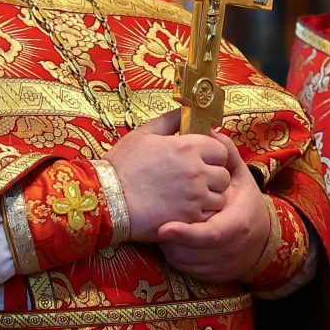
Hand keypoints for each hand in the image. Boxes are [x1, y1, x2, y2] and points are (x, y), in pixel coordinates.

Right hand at [105, 108, 233, 240]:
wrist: (105, 198)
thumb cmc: (121, 165)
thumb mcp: (143, 134)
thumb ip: (169, 120)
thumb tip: (186, 110)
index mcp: (188, 147)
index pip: (221, 150)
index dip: (212, 155)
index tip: (201, 160)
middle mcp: (197, 171)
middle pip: (224, 175)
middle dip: (213, 177)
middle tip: (195, 180)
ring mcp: (195, 197)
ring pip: (219, 198)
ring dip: (209, 197)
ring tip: (190, 197)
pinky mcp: (190, 218)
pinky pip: (208, 216)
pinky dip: (200, 214)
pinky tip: (183, 209)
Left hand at [151, 137, 275, 283]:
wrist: (263, 239)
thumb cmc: (244, 201)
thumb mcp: (241, 177)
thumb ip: (225, 155)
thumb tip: (209, 128)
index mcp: (237, 224)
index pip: (210, 234)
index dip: (186, 234)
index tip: (162, 228)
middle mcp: (231, 249)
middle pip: (192, 252)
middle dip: (171, 241)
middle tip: (158, 225)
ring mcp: (223, 266)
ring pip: (185, 263)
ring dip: (171, 248)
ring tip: (166, 228)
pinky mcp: (214, 277)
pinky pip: (187, 271)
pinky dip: (177, 259)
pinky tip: (174, 243)